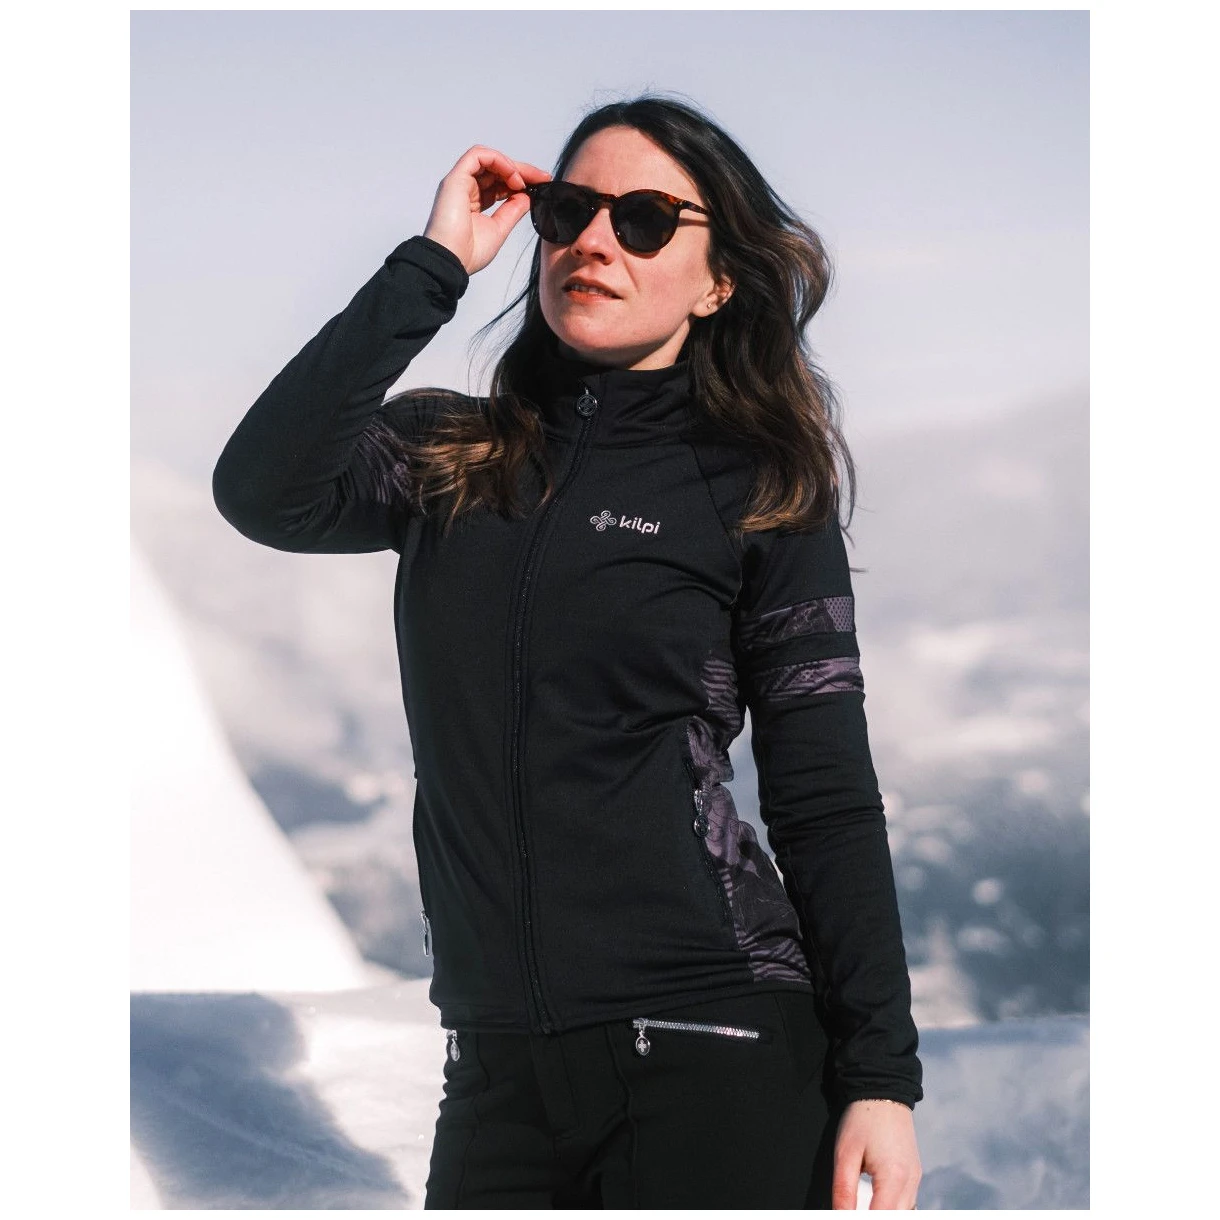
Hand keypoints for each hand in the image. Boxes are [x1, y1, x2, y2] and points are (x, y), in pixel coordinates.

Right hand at [423, 145, 550, 275]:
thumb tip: (527, 195)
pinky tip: (512, 175)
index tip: (541, 184)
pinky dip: (498, 161)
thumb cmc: (468, 253)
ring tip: (524, 181)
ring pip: (488, 159)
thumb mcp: (499, 229)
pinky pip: (478, 156)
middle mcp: (465, 189)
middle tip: (542, 177)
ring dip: (511, 166)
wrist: (450, 262)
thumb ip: (513, 210)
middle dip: (521, 170)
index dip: (520, 180)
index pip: (499, 183)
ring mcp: (459, 182)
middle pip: (495, 169)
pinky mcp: (455, 178)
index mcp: (473, 202)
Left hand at [832, 1098, 920, 1209]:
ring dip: (886, 1213)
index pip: (881, 1217)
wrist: (884, 1091)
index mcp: (894, 1177)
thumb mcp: (845, 1153)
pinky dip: (894, 1209)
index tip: (847, 1215)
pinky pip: (908, 1203)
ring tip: (864, 1206)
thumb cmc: (863, 1119)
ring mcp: (916, 1178)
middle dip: (875, 1217)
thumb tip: (840, 1216)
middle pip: (896, 1218)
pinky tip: (878, 1204)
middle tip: (854, 1210)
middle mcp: (911, 1182)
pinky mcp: (915, 1173)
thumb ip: (843, 1190)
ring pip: (905, 1213)